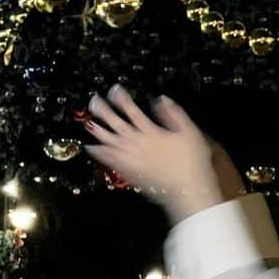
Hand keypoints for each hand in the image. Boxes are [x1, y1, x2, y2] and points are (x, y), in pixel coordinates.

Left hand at [85, 86, 222, 222]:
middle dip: (103, 110)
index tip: (114, 89)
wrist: (187, 189)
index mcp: (151, 132)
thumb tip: (161, 99)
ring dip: (97, 130)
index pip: (132, 110)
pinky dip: (99, 153)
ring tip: (87, 121)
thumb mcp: (190, 132)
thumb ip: (174, 114)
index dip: (121, 98)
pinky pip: (109, 160)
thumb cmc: (191, 161)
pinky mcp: (128, 172)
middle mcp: (137, 143)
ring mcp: (131, 158)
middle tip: (94, 101)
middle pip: (115, 123)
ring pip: (109, 141)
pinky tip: (91, 148)